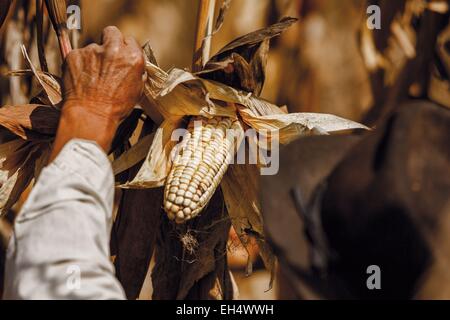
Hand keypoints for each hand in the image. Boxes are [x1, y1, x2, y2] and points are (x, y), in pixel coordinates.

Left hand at [50, 26, 144, 160]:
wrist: (91, 116)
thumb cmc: (117, 107)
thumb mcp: (137, 90)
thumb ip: (136, 71)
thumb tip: (133, 62)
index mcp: (133, 57)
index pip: (130, 41)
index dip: (126, 50)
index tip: (122, 58)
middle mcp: (113, 49)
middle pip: (112, 32)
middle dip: (110, 41)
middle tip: (107, 57)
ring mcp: (91, 50)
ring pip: (93, 47)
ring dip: (94, 58)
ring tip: (93, 78)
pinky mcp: (74, 55)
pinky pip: (79, 56)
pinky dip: (80, 65)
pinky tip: (82, 80)